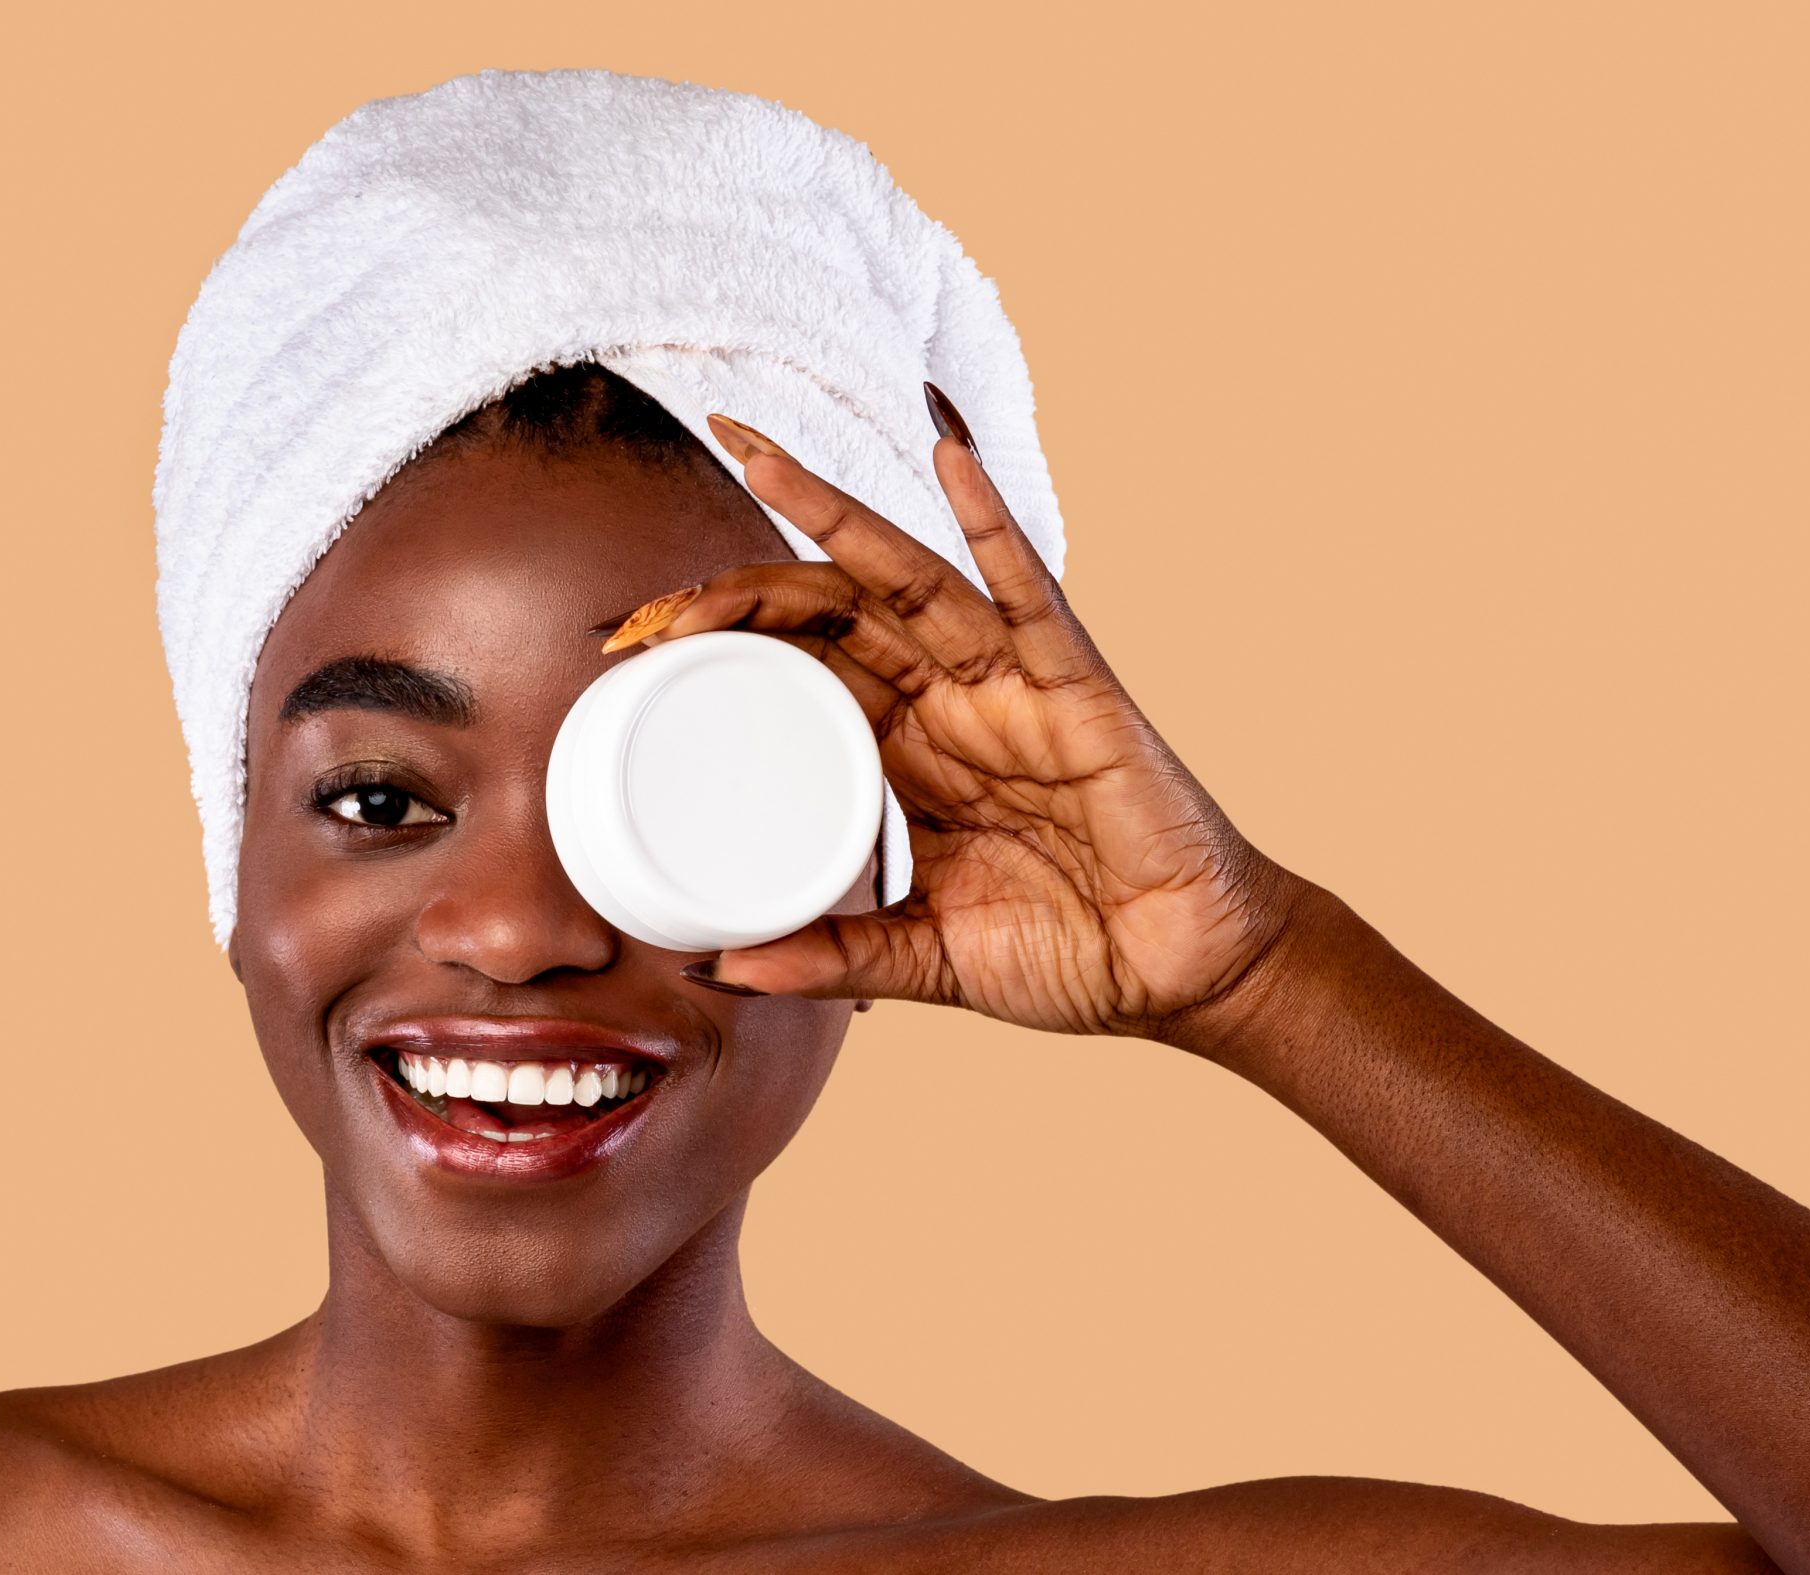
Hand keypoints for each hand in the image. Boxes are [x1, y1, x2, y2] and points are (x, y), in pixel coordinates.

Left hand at [601, 396, 1307, 1040]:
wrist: (1183, 976)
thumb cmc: (1071, 951)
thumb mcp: (924, 960)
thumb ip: (832, 956)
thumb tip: (718, 968)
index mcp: (906, 751)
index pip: (796, 667)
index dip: (716, 643)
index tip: (626, 650)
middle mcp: (948, 700)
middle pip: (828, 610)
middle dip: (737, 586)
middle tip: (645, 599)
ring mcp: (1010, 684)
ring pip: (905, 576)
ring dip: (828, 513)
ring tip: (753, 455)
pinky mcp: (1079, 685)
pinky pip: (1028, 589)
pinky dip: (989, 518)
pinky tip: (946, 451)